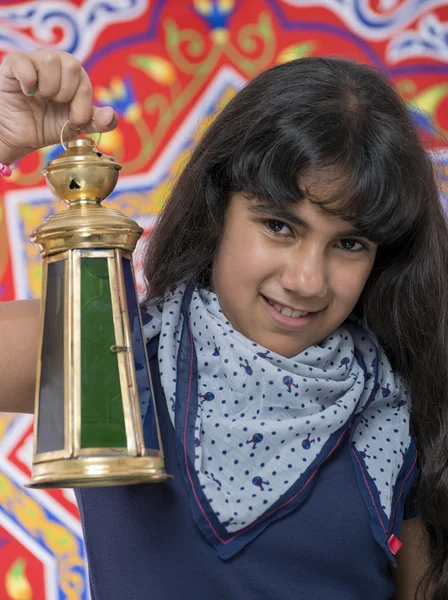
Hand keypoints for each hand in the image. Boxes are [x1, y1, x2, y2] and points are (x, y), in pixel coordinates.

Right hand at [0, 49, 117, 165]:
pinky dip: (28, 80)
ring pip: (50, 59)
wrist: (18, 135)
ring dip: (48, 87)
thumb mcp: (75, 126)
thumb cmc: (46, 125)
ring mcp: (34, 61)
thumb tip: (110, 115)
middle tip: (54, 105)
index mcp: (73, 76)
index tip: (72, 120)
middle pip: (73, 65)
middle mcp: (55, 63)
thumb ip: (96, 121)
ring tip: (39, 98)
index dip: (82, 105)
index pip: (86, 81)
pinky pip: (24, 61)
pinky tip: (26, 92)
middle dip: (66, 94)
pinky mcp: (13, 63)